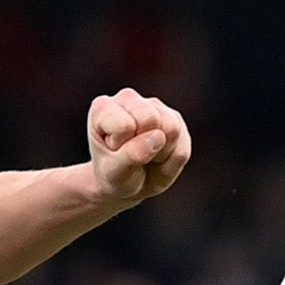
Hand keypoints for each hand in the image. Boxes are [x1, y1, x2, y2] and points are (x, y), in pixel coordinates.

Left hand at [85, 90, 192, 205]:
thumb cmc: (114, 176)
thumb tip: (158, 136)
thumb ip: (130, 156)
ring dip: (160, 154)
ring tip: (145, 157)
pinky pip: (182, 147)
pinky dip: (171, 162)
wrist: (127, 185)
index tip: (113, 154)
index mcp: (103, 108)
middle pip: (151, 119)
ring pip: (171, 129)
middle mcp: (128, 99)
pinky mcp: (175, 118)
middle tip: (131, 156)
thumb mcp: (114, 174)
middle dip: (144, 147)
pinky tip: (157, 158)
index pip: (125, 126)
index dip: (122, 148)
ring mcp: (154, 106)